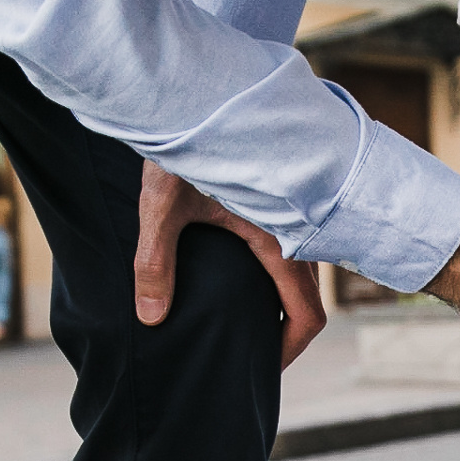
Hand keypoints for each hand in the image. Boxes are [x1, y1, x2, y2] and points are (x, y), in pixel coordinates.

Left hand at [137, 161, 326, 368]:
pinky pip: (295, 248)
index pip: (306, 315)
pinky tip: (244, 279)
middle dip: (284, 331)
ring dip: (281, 301)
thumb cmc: (183, 144)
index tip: (263, 369)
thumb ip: (154, 264)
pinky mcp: (280, 199)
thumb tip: (150, 317)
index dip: (288, 350)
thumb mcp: (162, 206)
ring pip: (303, 272)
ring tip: (245, 321)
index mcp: (278, 238)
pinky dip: (278, 274)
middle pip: (309, 299)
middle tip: (250, 352)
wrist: (196, 90)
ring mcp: (293, 212)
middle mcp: (296, 229)